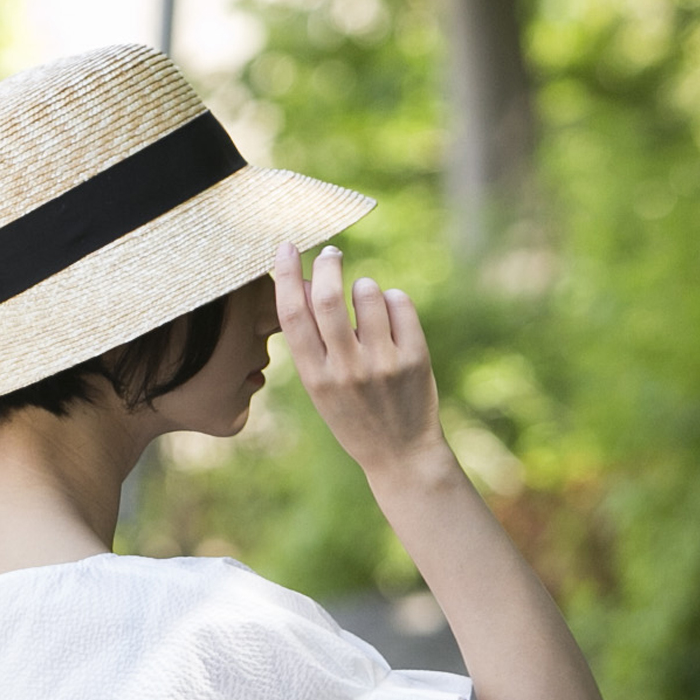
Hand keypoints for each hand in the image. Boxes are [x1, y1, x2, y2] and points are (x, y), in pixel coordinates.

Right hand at [273, 242, 444, 473]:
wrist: (400, 453)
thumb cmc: (353, 413)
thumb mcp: (321, 385)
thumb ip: (311, 340)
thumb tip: (300, 282)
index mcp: (315, 377)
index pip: (292, 316)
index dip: (284, 275)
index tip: (285, 246)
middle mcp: (346, 369)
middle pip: (327, 298)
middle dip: (326, 264)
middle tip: (331, 253)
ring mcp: (382, 363)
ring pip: (368, 293)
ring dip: (364, 286)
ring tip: (367, 301)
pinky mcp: (414, 357)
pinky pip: (400, 303)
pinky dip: (392, 299)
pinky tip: (391, 316)